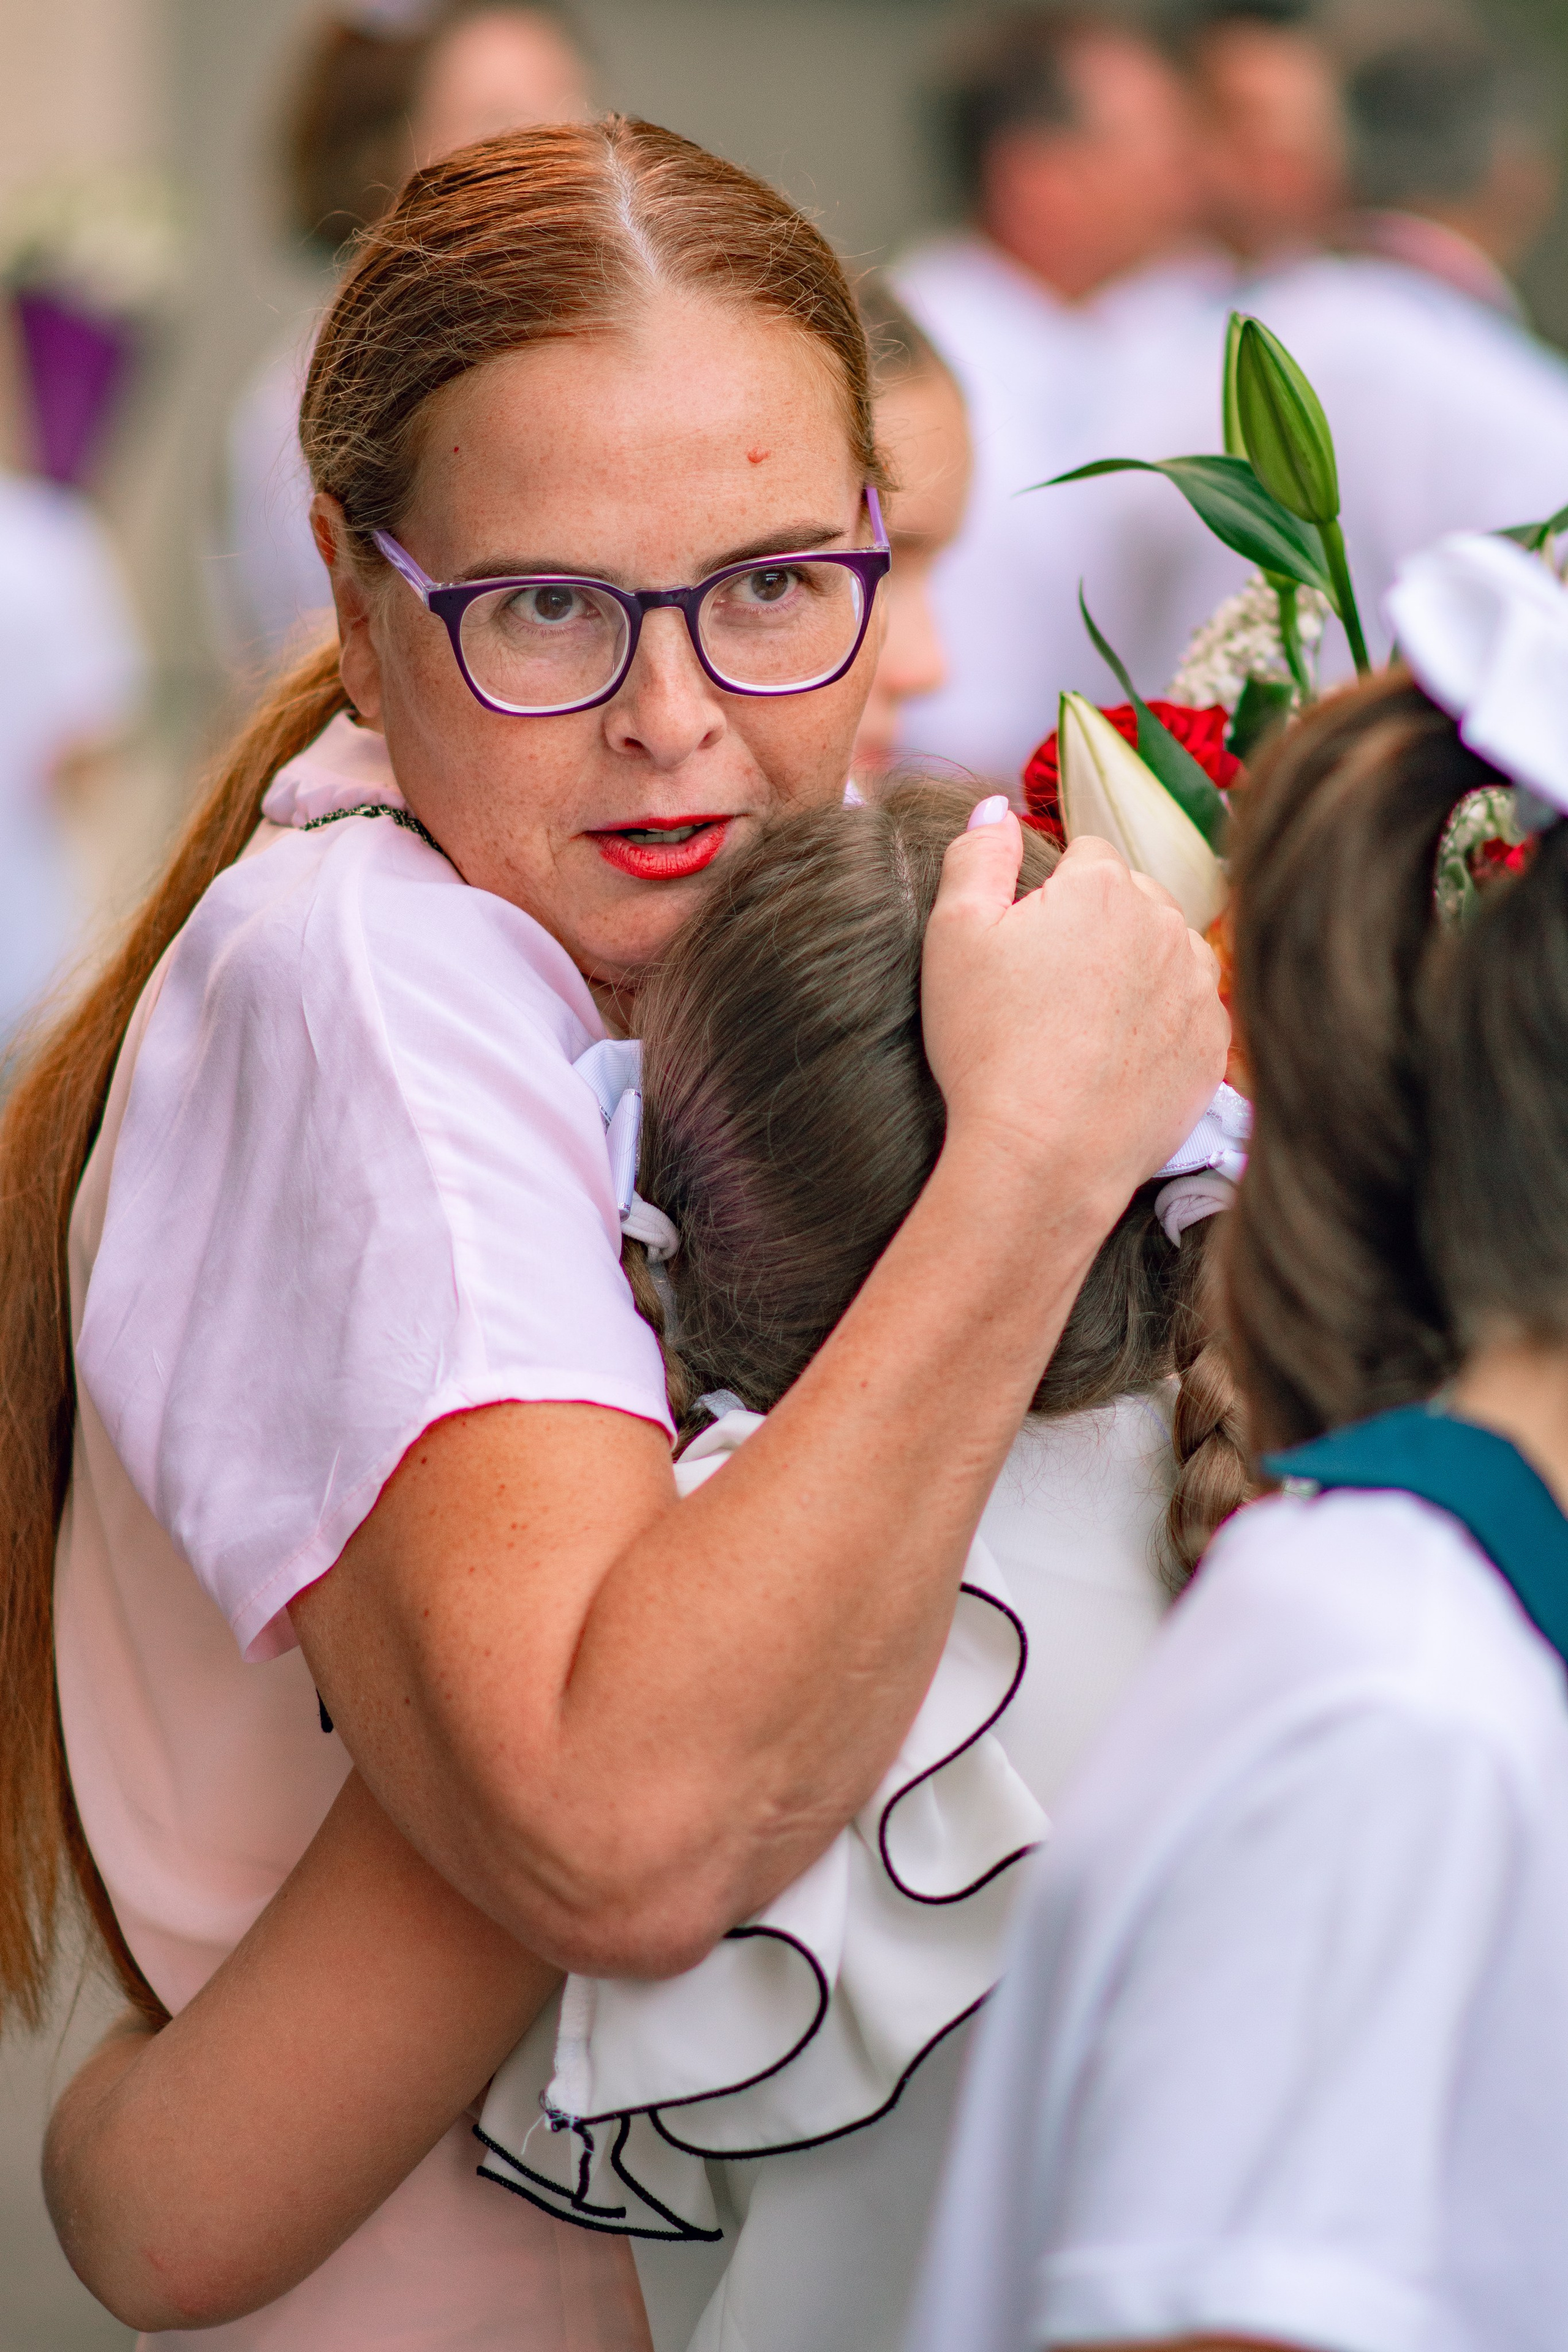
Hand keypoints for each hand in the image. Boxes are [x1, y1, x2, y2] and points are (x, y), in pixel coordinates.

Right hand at [922, 816, 1226, 1209]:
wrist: (1044, 1156)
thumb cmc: (989, 1045)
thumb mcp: (953, 937)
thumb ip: (977, 857)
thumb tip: (995, 807)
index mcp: (1102, 887)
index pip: (1086, 855)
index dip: (1050, 894)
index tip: (1027, 942)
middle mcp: (1166, 924)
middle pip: (1135, 900)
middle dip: (1100, 926)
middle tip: (1050, 990)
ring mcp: (1198, 986)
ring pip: (1169, 952)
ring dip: (1138, 970)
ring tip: (1085, 1024)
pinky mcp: (1213, 1046)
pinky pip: (1191, 1012)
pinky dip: (1162, 1024)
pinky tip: (1117, 1057)